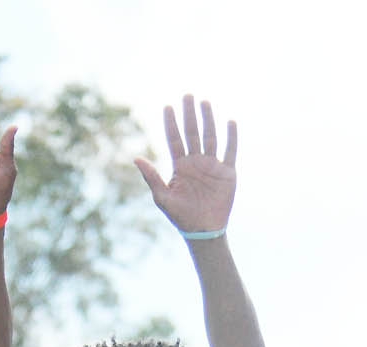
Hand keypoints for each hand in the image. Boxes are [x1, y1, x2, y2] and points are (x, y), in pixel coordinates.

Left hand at [135, 96, 235, 234]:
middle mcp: (196, 161)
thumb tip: (136, 158)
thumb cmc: (181, 216)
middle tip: (187, 95)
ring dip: (208, 120)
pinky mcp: (227, 172)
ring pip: (210, 136)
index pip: (174, 139)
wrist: (203, 231)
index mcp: (180, 166)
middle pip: (192, 132)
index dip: (171, 123)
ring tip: (204, 103)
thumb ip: (151, 177)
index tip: (167, 107)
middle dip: (189, 114)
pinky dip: (231, 137)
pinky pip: (230, 151)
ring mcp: (212, 165)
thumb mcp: (162, 197)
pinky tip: (230, 122)